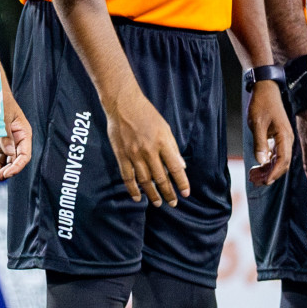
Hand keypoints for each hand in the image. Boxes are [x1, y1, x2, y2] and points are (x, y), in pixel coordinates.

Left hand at [0, 91, 32, 181]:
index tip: (6, 174)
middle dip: (5, 171)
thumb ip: (6, 135)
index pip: (24, 155)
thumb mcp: (3, 117)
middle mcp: (15, 140)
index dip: (16, 167)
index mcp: (23, 133)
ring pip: (3, 162)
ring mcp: (4, 141)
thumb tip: (10, 154)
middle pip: (14, 161)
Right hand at [106, 88, 189, 206]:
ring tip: (158, 203)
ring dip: (153, 194)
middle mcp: (149, 151)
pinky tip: (138, 197)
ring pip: (145, 180)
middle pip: (160, 178)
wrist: (123, 104)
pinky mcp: (121, 155)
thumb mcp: (165, 128)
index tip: (186, 193)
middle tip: (173, 203)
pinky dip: (133, 189)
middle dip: (168, 193)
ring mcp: (134, 154)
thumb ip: (173, 148)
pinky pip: (127, 177)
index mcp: (162, 142)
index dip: (181, 183)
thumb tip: (181, 166)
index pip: (175, 168)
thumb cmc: (147, 114)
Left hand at [247, 81, 293, 186]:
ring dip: (267, 170)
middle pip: (282, 164)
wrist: (265, 89)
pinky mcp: (278, 138)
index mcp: (285, 136)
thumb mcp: (257, 123)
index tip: (264, 182)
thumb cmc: (262, 104)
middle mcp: (287, 139)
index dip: (274, 173)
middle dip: (269, 175)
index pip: (283, 160)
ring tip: (253, 176)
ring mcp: (284, 139)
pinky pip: (275, 154)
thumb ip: (260, 143)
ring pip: (278, 161)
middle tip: (254, 180)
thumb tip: (261, 161)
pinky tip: (258, 167)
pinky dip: (267, 162)